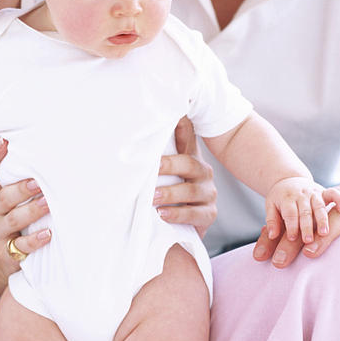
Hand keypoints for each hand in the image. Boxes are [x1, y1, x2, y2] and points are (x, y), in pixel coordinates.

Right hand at [0, 138, 51, 274]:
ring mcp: (0, 230)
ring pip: (14, 219)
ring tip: (48, 203)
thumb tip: (46, 144)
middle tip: (38, 182)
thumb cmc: (12, 214)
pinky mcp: (8, 251)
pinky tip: (48, 234)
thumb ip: (20, 173)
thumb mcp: (10, 194)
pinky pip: (21, 246)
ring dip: (32, 211)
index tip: (4, 141)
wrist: (0, 255)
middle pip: (4, 197)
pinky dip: (35, 240)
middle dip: (21, 188)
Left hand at [155, 116, 216, 237]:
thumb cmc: (167, 194)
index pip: (187, 136)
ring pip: (191, 191)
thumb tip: (129, 137)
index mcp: (190, 158)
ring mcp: (208, 193)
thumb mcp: (160, 174)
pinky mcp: (209, 214)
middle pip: (190, 163)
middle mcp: (202, 172)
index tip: (174, 112)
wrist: (182, 227)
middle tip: (152, 169)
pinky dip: (178, 214)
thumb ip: (153, 157)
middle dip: (169, 165)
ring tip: (151, 197)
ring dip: (169, 194)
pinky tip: (162, 214)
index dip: (182, 124)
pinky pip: (195, 214)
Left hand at [253, 156, 339, 266]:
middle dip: (294, 240)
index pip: (298, 222)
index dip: (278, 237)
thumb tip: (286, 245)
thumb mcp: (338, 217)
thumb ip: (314, 230)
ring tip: (310, 252)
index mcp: (325, 206)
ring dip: (324, 235)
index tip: (260, 257)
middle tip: (278, 262)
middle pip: (312, 220)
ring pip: (339, 218)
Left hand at [265, 178, 339, 243]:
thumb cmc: (279, 199)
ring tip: (324, 233)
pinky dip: (339, 200)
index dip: (291, 225)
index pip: (290, 213)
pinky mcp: (324, 192)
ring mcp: (314, 193)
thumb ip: (272, 221)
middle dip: (307, 226)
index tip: (292, 238)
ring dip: (322, 219)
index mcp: (287, 198)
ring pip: (319, 206)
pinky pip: (333, 193)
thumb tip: (271, 235)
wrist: (289, 179)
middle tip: (308, 240)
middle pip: (305, 211)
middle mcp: (301, 195)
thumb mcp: (271, 206)